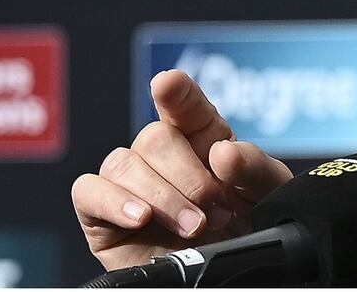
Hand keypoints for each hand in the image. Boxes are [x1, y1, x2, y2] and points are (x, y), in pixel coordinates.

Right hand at [71, 70, 292, 270]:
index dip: (177, 93)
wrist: (228, 275)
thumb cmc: (247, 228)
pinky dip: (113, 202)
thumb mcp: (268, 195)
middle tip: (214, 210)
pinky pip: (88, 192)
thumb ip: (255, 168)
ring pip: (123, 164)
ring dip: (161, 197)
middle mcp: (162, 154)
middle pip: (155, 138)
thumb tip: (223, 152)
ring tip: (194, 228)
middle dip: (188, 177)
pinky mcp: (101, 215)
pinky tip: (141, 218)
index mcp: (203, 136)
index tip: (169, 84)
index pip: (186, 104)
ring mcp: (130, 182)